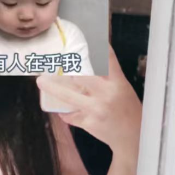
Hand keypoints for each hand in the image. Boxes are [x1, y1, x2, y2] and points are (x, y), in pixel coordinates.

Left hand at [36, 45, 142, 159]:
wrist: (132, 138)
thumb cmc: (128, 111)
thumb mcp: (123, 90)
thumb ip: (108, 78)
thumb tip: (90, 61)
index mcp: (118, 84)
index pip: (107, 60)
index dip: (97, 47)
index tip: (87, 36)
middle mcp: (106, 95)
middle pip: (81, 76)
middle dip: (65, 67)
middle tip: (51, 62)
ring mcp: (96, 109)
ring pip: (69, 96)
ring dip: (53, 88)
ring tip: (41, 81)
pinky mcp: (88, 123)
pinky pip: (70, 114)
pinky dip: (65, 111)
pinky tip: (62, 109)